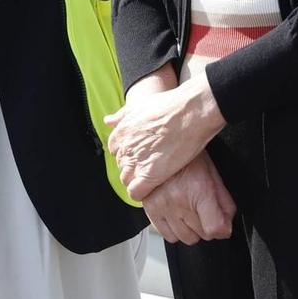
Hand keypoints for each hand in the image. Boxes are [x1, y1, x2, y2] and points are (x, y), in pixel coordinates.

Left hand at [104, 69, 226, 200]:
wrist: (189, 111)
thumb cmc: (169, 106)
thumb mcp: (140, 105)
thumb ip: (122, 116)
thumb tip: (109, 121)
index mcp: (121, 132)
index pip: (116, 151)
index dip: (130, 154)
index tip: (142, 153)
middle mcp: (124, 148)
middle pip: (122, 165)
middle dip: (134, 167)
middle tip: (152, 164)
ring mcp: (135, 162)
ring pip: (127, 180)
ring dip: (138, 180)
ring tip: (155, 176)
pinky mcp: (148, 175)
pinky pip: (136, 192)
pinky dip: (142, 193)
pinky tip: (154, 187)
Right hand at [141, 151, 235, 244]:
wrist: (160, 145)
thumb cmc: (188, 157)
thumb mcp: (213, 174)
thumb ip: (224, 202)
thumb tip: (227, 224)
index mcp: (199, 190)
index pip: (215, 228)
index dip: (222, 229)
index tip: (221, 224)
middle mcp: (180, 200)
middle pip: (202, 235)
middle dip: (206, 226)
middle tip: (203, 211)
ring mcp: (163, 206)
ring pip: (185, 238)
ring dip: (191, 229)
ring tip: (189, 212)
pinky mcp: (150, 209)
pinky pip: (168, 235)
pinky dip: (175, 230)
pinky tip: (177, 216)